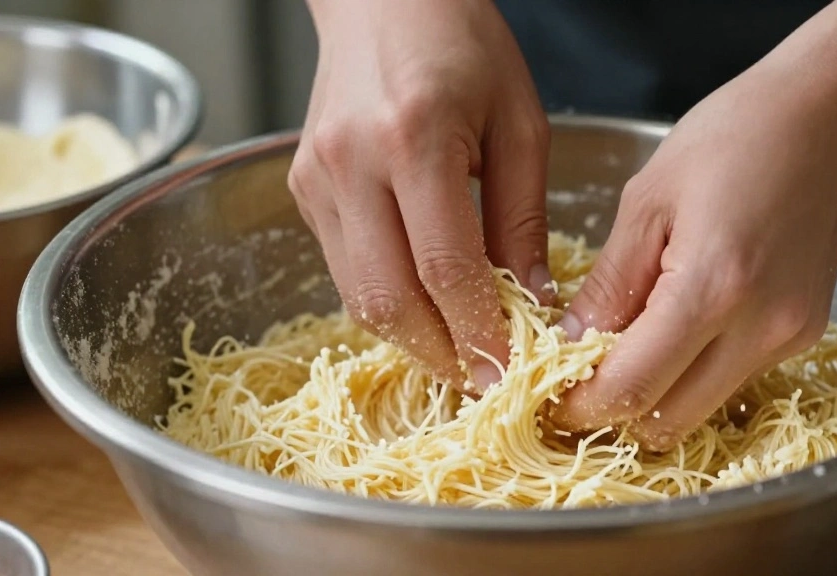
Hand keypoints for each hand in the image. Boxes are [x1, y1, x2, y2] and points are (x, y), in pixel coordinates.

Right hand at [289, 0, 550, 388]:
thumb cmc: (463, 46)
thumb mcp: (520, 125)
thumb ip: (524, 219)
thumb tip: (533, 302)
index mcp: (413, 138)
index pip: (444, 270)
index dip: (478, 334)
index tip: (508, 374)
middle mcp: (350, 163)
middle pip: (387, 299)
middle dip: (440, 354)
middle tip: (482, 379)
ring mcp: (316, 179)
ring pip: (357, 296)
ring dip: (411, 337)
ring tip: (459, 351)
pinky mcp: (303, 189)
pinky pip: (344, 269)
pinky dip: (387, 300)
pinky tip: (425, 304)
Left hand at [550, 64, 836, 449]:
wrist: (830, 114)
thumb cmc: (732, 136)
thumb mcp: (646, 200)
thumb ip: (608, 283)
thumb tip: (568, 346)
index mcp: (712, 288)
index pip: (632, 388)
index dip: (580, 407)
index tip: (548, 399)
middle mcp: (761, 329)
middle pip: (668, 422)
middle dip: (612, 414)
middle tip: (575, 383)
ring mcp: (790, 338)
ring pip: (701, 409)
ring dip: (653, 397)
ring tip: (621, 349)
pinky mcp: (807, 335)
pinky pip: (732, 379)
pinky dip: (691, 373)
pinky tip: (672, 328)